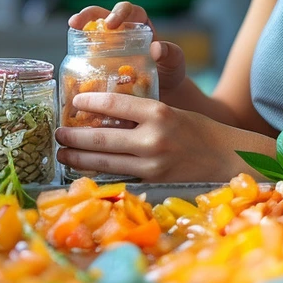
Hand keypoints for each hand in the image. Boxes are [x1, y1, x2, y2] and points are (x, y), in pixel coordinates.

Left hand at [54, 93, 237, 181]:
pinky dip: (98, 172)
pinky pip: (118, 175)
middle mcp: (153, 138)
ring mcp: (151, 164)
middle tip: (57, 134)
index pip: (114, 103)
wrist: (225, 159)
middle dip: (74, 137)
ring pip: (104, 161)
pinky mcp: (151, 182)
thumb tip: (101, 110)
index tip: (74, 101)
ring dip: (79, 158)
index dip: (89, 101)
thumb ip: (140, 112)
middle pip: (101, 137)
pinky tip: (85, 168)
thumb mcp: (169, 111)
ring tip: (62, 154)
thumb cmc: (196, 130)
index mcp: (158, 113)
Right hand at [67, 2, 186, 94]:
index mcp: (140, 24)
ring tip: (72, 28)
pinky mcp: (100, 60)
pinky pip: (88, 52)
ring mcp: (109, 44)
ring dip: (80, 27)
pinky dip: (79, 53)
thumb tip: (156, 48)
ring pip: (91, 29)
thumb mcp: (175, 62)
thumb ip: (170, 53)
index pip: (128, 10)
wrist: (162, 92)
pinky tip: (73, 58)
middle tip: (77, 22)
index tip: (110, 24)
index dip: (118, 13)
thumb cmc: (170, 72)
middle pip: (102, 14)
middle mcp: (122, 30)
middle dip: (89, 14)